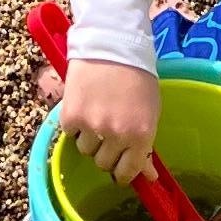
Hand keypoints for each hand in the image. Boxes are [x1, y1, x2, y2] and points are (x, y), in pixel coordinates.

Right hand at [55, 57, 162, 188]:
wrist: (112, 44)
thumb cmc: (138, 76)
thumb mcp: (150, 111)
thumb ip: (146, 144)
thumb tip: (149, 176)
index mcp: (140, 135)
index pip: (127, 172)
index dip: (123, 173)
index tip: (120, 169)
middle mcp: (116, 135)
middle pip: (103, 164)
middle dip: (107, 152)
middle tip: (109, 133)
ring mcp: (91, 126)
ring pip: (85, 150)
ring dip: (90, 138)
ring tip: (96, 114)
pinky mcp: (70, 115)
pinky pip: (70, 134)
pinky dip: (75, 124)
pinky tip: (84, 105)